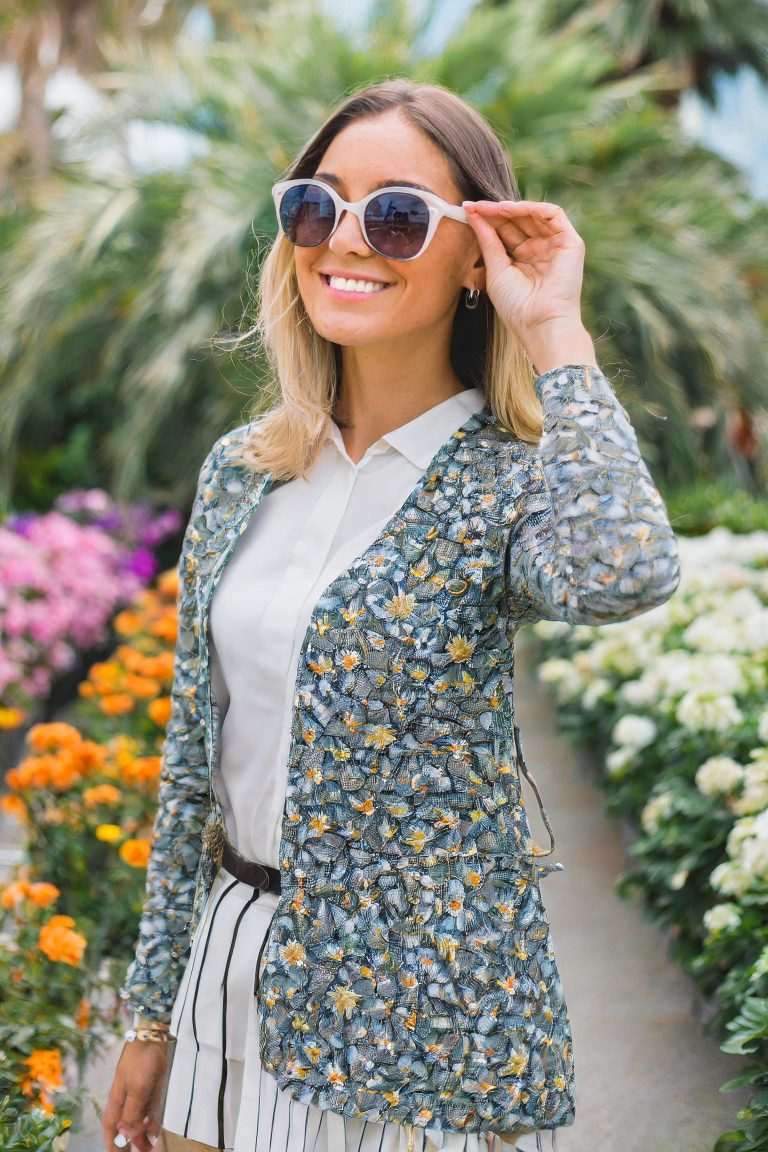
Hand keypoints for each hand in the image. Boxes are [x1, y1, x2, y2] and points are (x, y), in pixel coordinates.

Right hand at [102, 1041, 168, 1150]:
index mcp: (117, 1099)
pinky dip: (152, 1118)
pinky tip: (155, 1126)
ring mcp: (139, 1091)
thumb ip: (131, 1113)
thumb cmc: (141, 1061)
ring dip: (144, 1131)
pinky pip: (149, 1107)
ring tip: (151, 1144)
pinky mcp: (151, 1085)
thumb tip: (123, 1136)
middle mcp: (127, 1097)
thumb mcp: (136, 1089)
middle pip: (126, 1124)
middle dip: (132, 1139)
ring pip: (139, 1117)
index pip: (111, 1125)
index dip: (112, 1140)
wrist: (153, 1036)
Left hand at [463, 198, 587, 349]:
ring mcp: (555, 246)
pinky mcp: (570, 243)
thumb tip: (473, 214)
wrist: (540, 324)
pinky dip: (533, 207)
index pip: (505, 231)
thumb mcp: (496, 269)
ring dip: (512, 207)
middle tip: (476, 207)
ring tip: (490, 208)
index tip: (468, 211)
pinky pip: (553, 214)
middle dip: (496, 212)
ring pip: (534, 215)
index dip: (488, 220)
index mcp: (522, 260)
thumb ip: (487, 241)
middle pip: (517, 222)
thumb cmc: (517, 306)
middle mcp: (540, 251)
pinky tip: (511, 209)